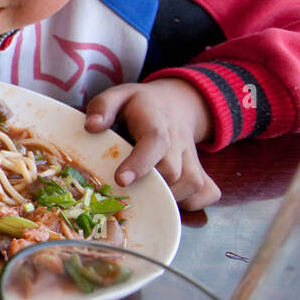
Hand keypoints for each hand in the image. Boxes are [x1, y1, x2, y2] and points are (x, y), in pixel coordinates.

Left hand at [84, 78, 220, 210]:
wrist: (176, 103)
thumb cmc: (140, 105)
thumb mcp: (118, 96)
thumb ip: (103, 107)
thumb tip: (92, 126)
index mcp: (155, 122)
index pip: (155, 142)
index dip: (140, 162)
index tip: (121, 180)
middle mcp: (178, 142)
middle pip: (172, 170)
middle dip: (149, 186)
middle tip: (125, 192)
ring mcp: (192, 158)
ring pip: (191, 184)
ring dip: (168, 198)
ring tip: (144, 197)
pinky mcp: (201, 171)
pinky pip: (207, 192)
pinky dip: (193, 204)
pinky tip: (170, 201)